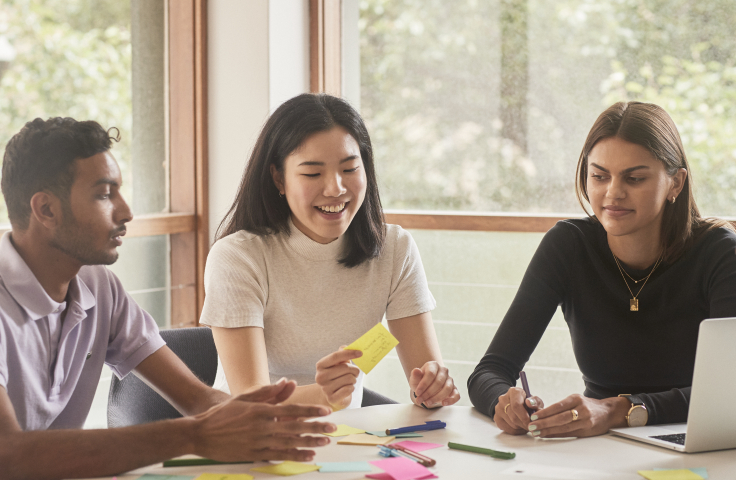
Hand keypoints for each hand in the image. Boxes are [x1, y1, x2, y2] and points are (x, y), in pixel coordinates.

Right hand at [192, 379, 335, 461]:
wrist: (200, 433)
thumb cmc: (223, 414)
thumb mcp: (245, 398)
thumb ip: (268, 391)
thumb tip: (288, 382)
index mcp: (261, 410)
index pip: (291, 410)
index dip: (310, 411)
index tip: (325, 412)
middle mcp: (262, 426)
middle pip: (294, 427)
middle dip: (316, 428)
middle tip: (332, 429)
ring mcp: (258, 442)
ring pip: (289, 443)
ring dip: (309, 443)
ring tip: (324, 443)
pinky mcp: (253, 455)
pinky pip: (278, 456)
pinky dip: (294, 456)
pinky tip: (307, 456)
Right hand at [315, 347, 361, 410]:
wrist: (333, 395)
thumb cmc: (337, 376)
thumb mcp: (338, 364)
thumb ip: (342, 354)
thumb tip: (347, 347)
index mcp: (320, 365)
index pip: (336, 356)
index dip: (349, 353)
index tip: (360, 353)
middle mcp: (320, 377)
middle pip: (345, 368)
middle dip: (354, 370)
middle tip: (354, 373)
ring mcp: (325, 388)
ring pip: (349, 378)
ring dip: (353, 380)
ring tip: (349, 381)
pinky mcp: (331, 398)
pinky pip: (349, 389)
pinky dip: (352, 388)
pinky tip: (347, 388)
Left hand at [409, 361, 460, 407]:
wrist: (426, 387)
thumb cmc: (420, 382)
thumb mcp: (415, 379)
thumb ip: (415, 375)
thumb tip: (416, 370)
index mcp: (433, 365)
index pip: (431, 373)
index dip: (424, 384)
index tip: (417, 392)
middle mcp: (443, 371)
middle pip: (438, 382)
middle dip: (428, 393)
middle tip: (421, 399)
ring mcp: (450, 380)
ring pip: (447, 388)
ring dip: (437, 397)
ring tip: (428, 402)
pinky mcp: (454, 389)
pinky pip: (456, 395)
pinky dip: (451, 400)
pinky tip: (443, 403)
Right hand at [494, 387, 543, 434]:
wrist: (517, 405)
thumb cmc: (528, 404)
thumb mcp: (536, 401)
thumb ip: (535, 402)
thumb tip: (529, 403)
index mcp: (513, 392)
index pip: (516, 405)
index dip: (524, 416)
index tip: (532, 422)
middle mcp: (503, 399)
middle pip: (514, 416)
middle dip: (524, 424)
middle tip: (532, 427)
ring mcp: (498, 409)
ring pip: (512, 424)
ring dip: (522, 427)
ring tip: (527, 425)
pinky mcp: (496, 418)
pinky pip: (508, 429)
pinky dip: (517, 431)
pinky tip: (521, 427)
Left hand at [527, 394, 629, 437]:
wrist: (608, 412)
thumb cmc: (587, 405)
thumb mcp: (575, 400)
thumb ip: (561, 406)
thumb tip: (539, 412)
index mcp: (576, 399)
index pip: (558, 406)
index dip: (545, 412)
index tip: (534, 416)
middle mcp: (581, 409)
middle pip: (560, 418)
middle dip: (544, 423)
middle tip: (532, 426)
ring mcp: (585, 421)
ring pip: (564, 427)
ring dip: (548, 430)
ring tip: (536, 432)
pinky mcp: (587, 430)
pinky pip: (569, 433)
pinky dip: (556, 434)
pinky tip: (547, 435)